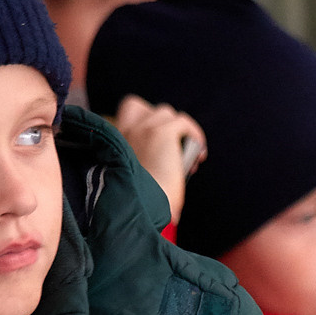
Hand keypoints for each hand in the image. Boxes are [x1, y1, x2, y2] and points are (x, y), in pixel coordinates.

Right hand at [111, 95, 205, 225]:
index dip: (146, 119)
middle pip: (144, 107)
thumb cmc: (141, 204)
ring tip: (191, 156)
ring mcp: (144, 129)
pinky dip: (195, 135)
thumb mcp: (138, 180)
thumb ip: (146, 163)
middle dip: (160, 122)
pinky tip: (199, 156)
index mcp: (116, 141)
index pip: (130, 109)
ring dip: (180, 130)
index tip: (157, 141)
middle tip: (172, 147)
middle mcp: (127, 131)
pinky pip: (183, 122)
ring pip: (167, 114)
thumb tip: (173, 163)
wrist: (143, 207)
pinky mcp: (162, 132)